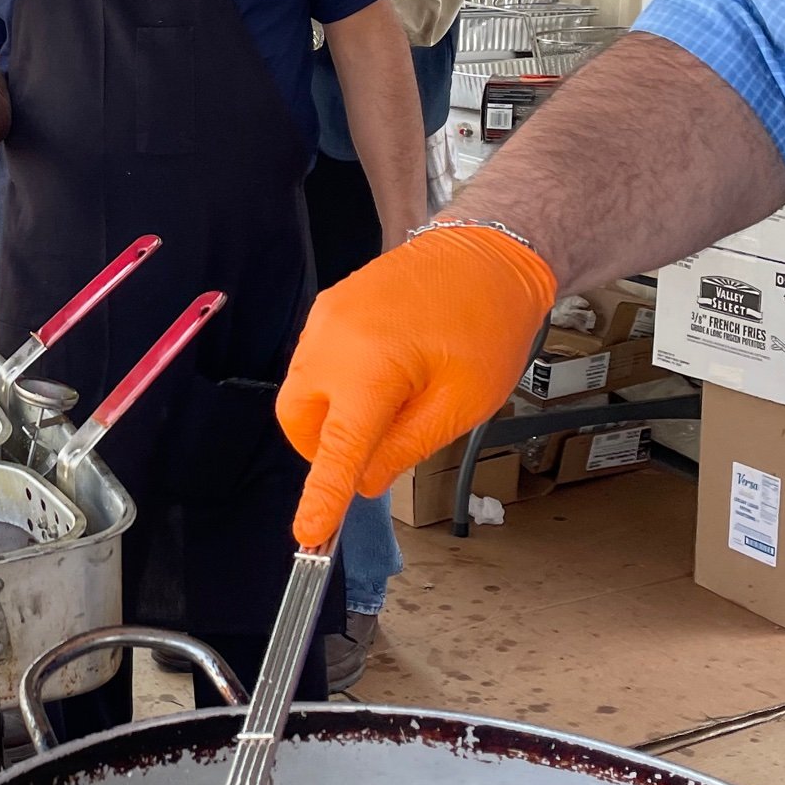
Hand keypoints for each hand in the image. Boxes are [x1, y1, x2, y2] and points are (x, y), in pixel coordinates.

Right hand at [277, 224, 558, 548]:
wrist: (487, 250)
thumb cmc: (487, 323)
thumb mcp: (463, 403)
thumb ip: (407, 446)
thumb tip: (366, 480)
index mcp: (372, 367)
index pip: (335, 448)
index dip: (320, 495)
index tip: (308, 534)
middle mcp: (334, 340)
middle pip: (297, 420)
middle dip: (321, 449)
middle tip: (370, 453)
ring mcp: (325, 319)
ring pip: (301, 391)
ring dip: (330, 416)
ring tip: (390, 403)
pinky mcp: (328, 307)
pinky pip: (314, 362)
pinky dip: (335, 385)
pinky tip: (383, 375)